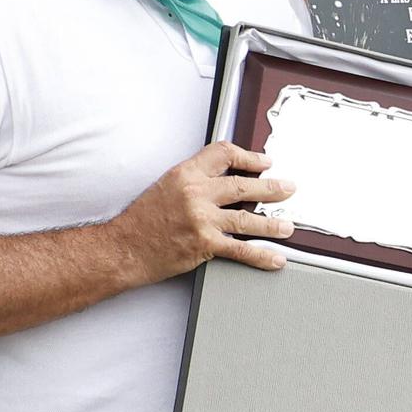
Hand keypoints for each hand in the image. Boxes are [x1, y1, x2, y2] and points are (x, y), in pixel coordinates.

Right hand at [111, 142, 293, 278]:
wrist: (123, 248)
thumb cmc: (141, 220)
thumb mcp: (166, 186)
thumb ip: (195, 180)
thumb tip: (225, 181)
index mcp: (186, 173)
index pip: (224, 154)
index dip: (249, 157)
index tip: (264, 162)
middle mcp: (196, 193)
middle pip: (244, 185)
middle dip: (272, 187)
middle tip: (288, 188)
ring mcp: (202, 219)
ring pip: (248, 218)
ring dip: (273, 223)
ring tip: (288, 225)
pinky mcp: (204, 244)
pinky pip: (240, 249)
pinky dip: (261, 255)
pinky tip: (275, 257)